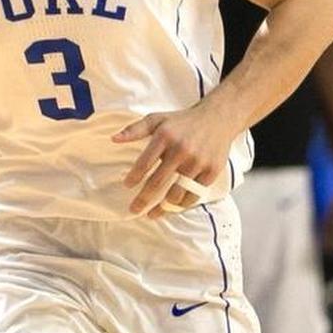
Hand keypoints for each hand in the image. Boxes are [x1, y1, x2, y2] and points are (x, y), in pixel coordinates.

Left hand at [114, 103, 234, 216]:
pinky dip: (183, 203)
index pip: (145, 162)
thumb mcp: (157, 119)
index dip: (134, 177)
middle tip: (134, 209)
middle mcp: (181, 149)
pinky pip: (194, 194)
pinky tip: (173, 206)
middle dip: (144, 199)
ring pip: (177, 193)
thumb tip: (114, 139)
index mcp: (165, 136)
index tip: (127, 186)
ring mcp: (198, 162)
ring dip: (163, 207)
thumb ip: (135, 130)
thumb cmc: (182, 121)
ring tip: (153, 213)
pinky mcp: (212, 171)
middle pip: (158, 182)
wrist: (218, 118)